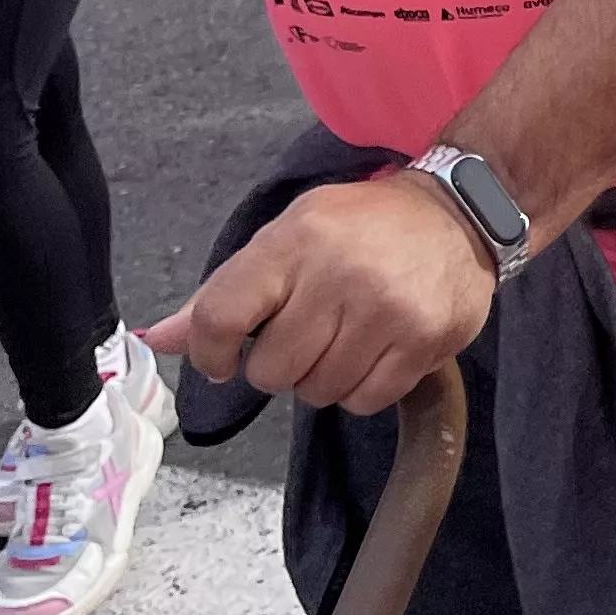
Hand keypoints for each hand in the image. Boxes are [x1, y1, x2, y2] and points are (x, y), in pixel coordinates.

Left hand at [151, 170, 494, 416]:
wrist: (460, 212)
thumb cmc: (362, 227)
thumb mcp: (288, 238)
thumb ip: (223, 293)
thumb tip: (154, 342)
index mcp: (296, 240)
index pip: (221, 316)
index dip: (211, 353)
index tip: (225, 357)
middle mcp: (341, 273)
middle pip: (270, 371)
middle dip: (282, 363)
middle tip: (311, 332)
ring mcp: (388, 309)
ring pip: (317, 393)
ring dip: (323, 377)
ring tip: (347, 338)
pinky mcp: (425, 340)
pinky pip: (364, 402)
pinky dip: (362, 388)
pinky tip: (377, 351)